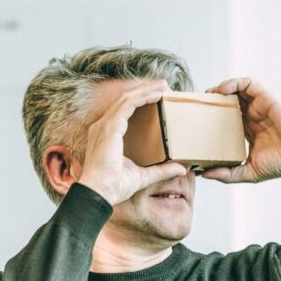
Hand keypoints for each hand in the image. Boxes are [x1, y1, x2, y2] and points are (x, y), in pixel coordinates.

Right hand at [77, 79, 187, 204]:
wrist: (99, 194)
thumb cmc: (113, 187)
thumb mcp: (144, 176)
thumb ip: (162, 171)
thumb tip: (182, 169)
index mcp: (107, 135)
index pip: (124, 110)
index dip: (140, 100)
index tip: (158, 96)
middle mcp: (103, 126)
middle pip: (126, 100)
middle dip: (145, 90)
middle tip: (164, 86)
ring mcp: (105, 125)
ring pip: (127, 99)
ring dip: (146, 90)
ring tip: (163, 86)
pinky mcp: (109, 127)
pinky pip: (127, 104)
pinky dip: (142, 97)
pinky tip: (156, 94)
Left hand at [202, 77, 280, 183]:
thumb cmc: (280, 165)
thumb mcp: (248, 172)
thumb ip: (227, 174)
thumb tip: (204, 174)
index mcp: (249, 132)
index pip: (227, 120)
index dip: (213, 118)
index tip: (198, 120)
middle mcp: (253, 117)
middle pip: (230, 103)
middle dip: (214, 102)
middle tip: (198, 105)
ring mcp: (260, 107)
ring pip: (237, 91)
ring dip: (221, 89)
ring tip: (208, 94)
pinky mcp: (266, 98)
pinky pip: (248, 84)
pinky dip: (234, 83)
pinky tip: (222, 90)